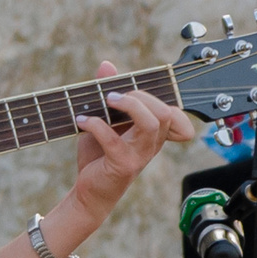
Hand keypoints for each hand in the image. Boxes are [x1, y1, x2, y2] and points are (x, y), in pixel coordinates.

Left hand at [69, 60, 196, 216]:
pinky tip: (81, 121)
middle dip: (141, 96)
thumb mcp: (105, 121)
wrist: (89, 192)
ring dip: (130, 105)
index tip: (136, 90)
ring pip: (151, 123)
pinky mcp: (121, 165)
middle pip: (165, 111)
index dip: (165, 97)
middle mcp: (151, 144)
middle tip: (114, 96)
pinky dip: (95, 124)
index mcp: (153, 134)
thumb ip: (108, 92)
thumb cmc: (100, 157)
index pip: (175, 113)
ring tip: (107, 99)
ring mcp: (139, 156)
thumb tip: (107, 65)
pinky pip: (113, 139)